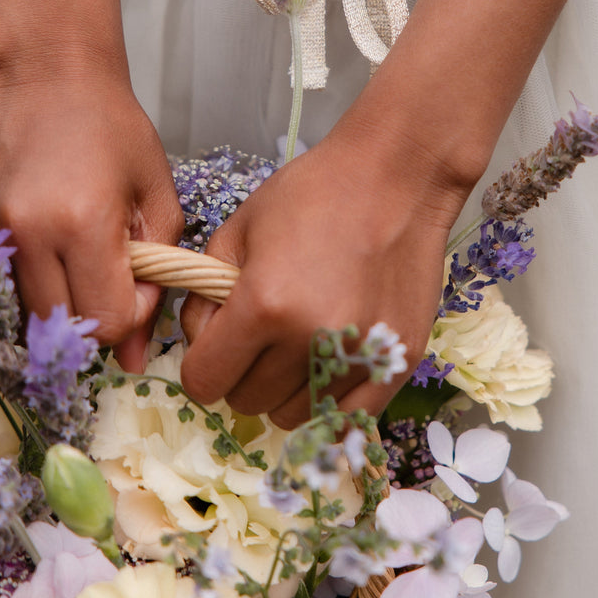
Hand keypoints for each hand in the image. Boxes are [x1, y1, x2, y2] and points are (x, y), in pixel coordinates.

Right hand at [0, 65, 183, 371]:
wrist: (48, 75)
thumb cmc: (112, 129)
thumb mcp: (156, 195)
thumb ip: (156, 276)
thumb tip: (133, 360)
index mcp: (82, 221)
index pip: (104, 321)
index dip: (129, 315)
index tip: (137, 282)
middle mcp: (26, 232)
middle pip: (58, 331)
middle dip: (90, 322)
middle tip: (105, 280)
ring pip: (16, 322)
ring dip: (50, 315)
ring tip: (71, 274)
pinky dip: (11, 300)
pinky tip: (37, 270)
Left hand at [179, 125, 470, 428]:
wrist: (397, 178)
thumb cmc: (313, 195)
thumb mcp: (237, 231)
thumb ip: (203, 296)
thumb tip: (199, 344)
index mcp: (263, 305)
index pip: (204, 382)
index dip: (202, 363)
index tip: (217, 344)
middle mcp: (310, 341)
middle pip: (247, 401)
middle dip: (242, 373)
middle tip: (262, 334)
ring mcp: (359, 357)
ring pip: (293, 416)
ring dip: (285, 388)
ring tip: (300, 341)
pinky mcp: (397, 364)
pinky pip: (347, 419)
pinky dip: (329, 400)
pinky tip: (329, 365)